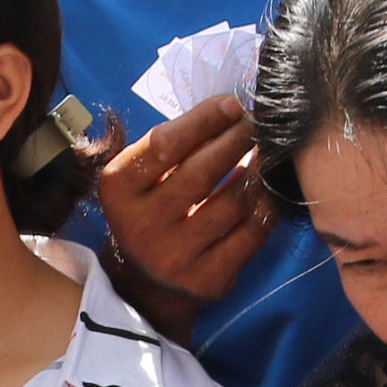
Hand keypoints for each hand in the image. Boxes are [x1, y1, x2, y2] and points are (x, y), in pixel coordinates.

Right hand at [94, 95, 271, 317]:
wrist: (147, 280)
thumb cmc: (152, 206)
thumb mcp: (144, 172)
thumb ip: (174, 141)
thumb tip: (232, 108)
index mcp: (118, 188)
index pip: (165, 143)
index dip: (205, 119)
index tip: (233, 105)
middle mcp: (140, 225)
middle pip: (201, 171)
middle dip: (236, 140)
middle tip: (255, 126)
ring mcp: (173, 257)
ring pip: (231, 203)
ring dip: (256, 172)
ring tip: (264, 154)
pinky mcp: (205, 280)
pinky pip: (250, 234)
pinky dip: (266, 207)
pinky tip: (268, 190)